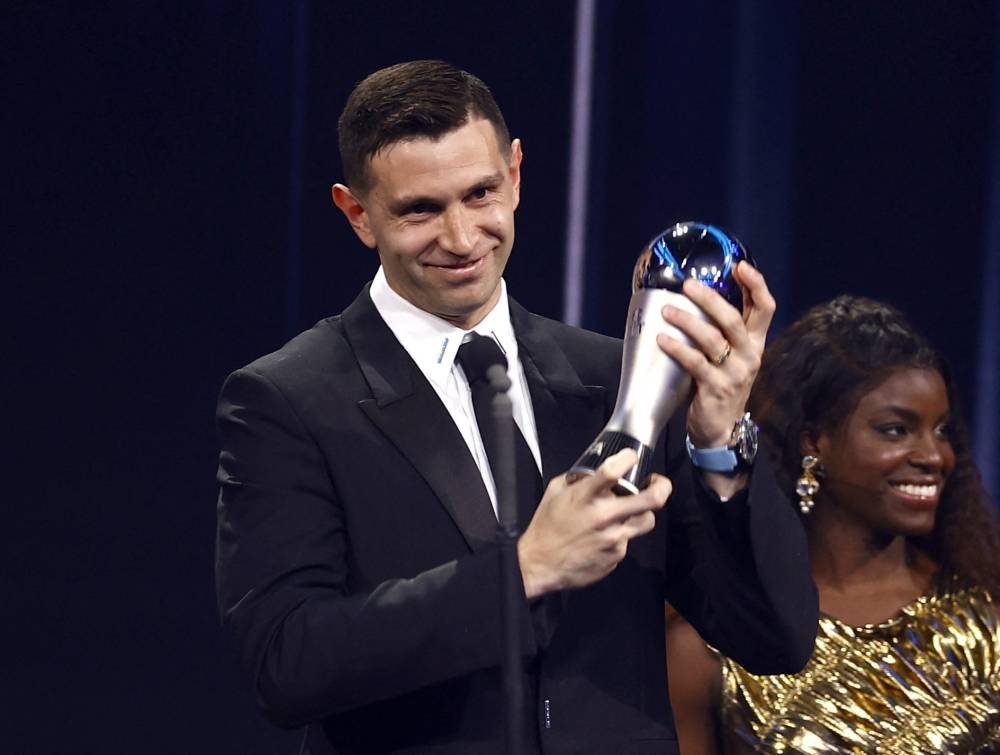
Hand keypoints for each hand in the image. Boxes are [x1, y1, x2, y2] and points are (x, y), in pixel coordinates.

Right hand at [517, 449, 670, 599]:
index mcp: (586, 496)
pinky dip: (620, 535)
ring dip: (642, 513)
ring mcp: (614, 539)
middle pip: (651, 500)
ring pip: (647, 521)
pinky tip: (604, 536)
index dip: (629, 458)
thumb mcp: (555, 492)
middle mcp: (604, 517)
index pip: (614, 470)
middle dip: (662, 487)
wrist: (540, 564)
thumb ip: (578, 479)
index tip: (631, 457)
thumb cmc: (546, 525)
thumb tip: (595, 472)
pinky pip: (627, 541)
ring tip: (632, 510)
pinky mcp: (616, 556)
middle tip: (659, 483)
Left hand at [656, 261, 774, 447]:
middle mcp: (750, 355)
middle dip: (710, 299)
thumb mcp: (731, 357)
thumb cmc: (720, 385)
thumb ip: (722, 332)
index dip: (756, 285)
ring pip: (713, 339)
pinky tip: (661, 339)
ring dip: (688, 321)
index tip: (740, 265)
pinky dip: (677, 349)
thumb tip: (697, 297)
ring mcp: (735, 373)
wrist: (721, 430)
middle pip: (734, 320)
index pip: (766, 309)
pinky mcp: (716, 389)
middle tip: (688, 285)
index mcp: (755, 343)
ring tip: (667, 310)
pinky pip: (695, 363)